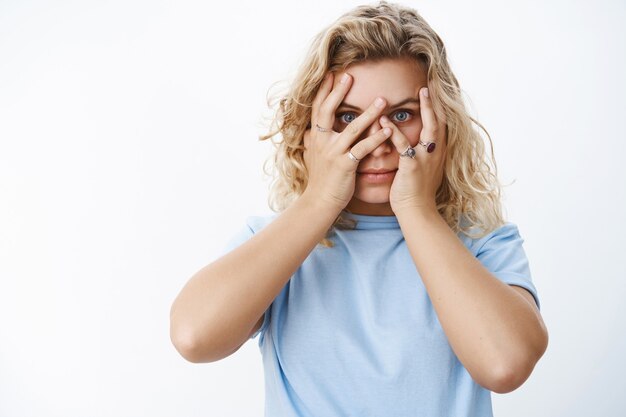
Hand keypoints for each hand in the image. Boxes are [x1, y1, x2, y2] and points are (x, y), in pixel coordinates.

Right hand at [302, 72, 392, 210]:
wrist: (319, 202)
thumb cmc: (320, 181)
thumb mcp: (312, 158)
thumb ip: (311, 143)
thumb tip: (307, 133)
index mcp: (315, 138)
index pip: (318, 109)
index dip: (323, 91)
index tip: (331, 74)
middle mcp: (322, 142)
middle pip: (328, 111)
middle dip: (338, 92)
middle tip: (349, 76)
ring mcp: (333, 153)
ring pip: (352, 128)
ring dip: (368, 113)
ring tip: (382, 100)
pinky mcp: (345, 165)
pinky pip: (363, 148)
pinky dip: (377, 138)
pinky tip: (389, 130)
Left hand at [382, 86, 447, 213]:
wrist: (417, 210)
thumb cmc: (416, 190)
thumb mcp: (424, 168)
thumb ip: (423, 153)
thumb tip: (420, 144)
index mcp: (438, 152)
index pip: (441, 125)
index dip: (438, 108)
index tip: (434, 92)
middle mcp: (436, 152)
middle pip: (440, 121)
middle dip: (436, 102)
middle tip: (429, 85)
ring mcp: (426, 158)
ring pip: (429, 128)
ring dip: (426, 109)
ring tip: (419, 93)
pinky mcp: (413, 166)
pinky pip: (404, 145)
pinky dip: (394, 132)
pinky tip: (384, 120)